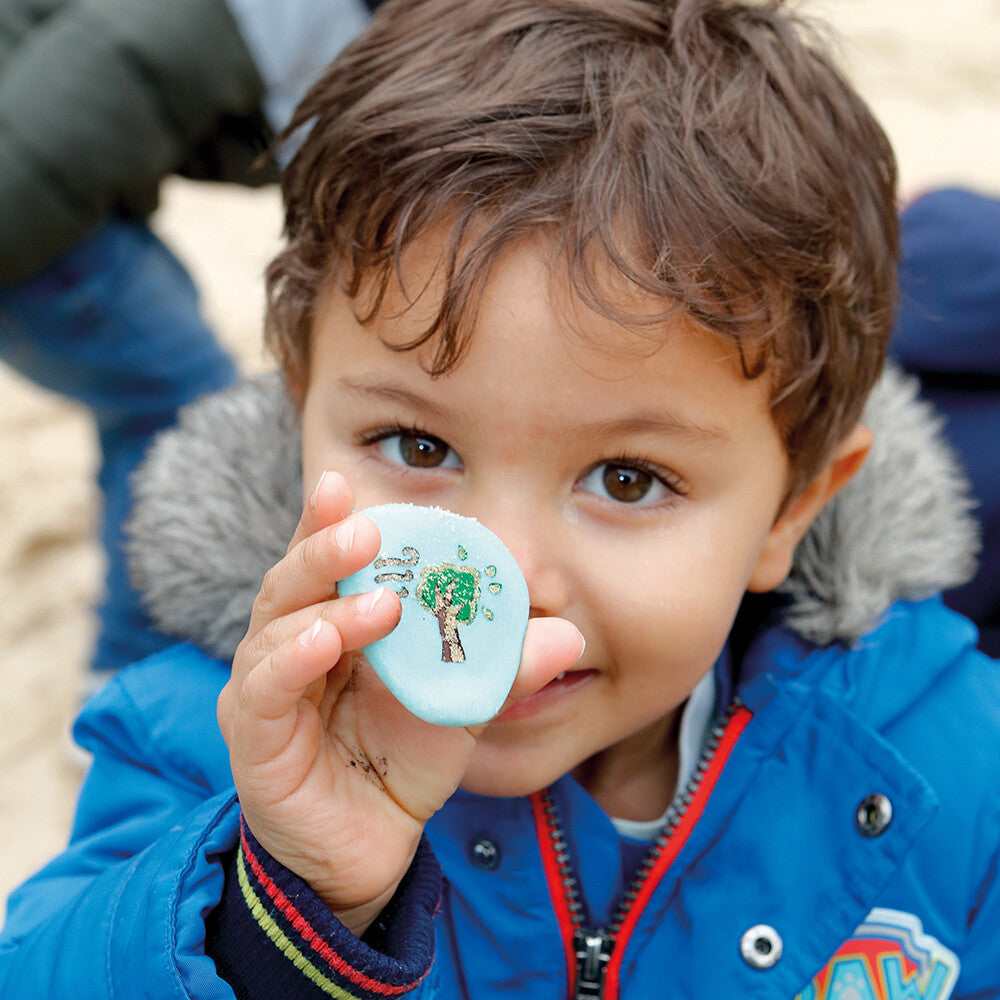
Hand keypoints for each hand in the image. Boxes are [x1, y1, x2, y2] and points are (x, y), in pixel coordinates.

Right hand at [218, 471, 583, 935]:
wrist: (373, 846)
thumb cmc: (405, 759)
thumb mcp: (460, 705)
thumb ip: (503, 669)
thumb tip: (570, 636)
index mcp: (332, 622)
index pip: (324, 561)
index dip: (327, 520)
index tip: (346, 483)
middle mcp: (288, 644)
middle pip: (293, 580)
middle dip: (325, 548)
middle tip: (368, 531)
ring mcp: (264, 688)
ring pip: (275, 626)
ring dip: (328, 607)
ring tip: (380, 604)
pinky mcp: (253, 737)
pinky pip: (263, 689)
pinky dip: (290, 660)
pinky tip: (322, 643)